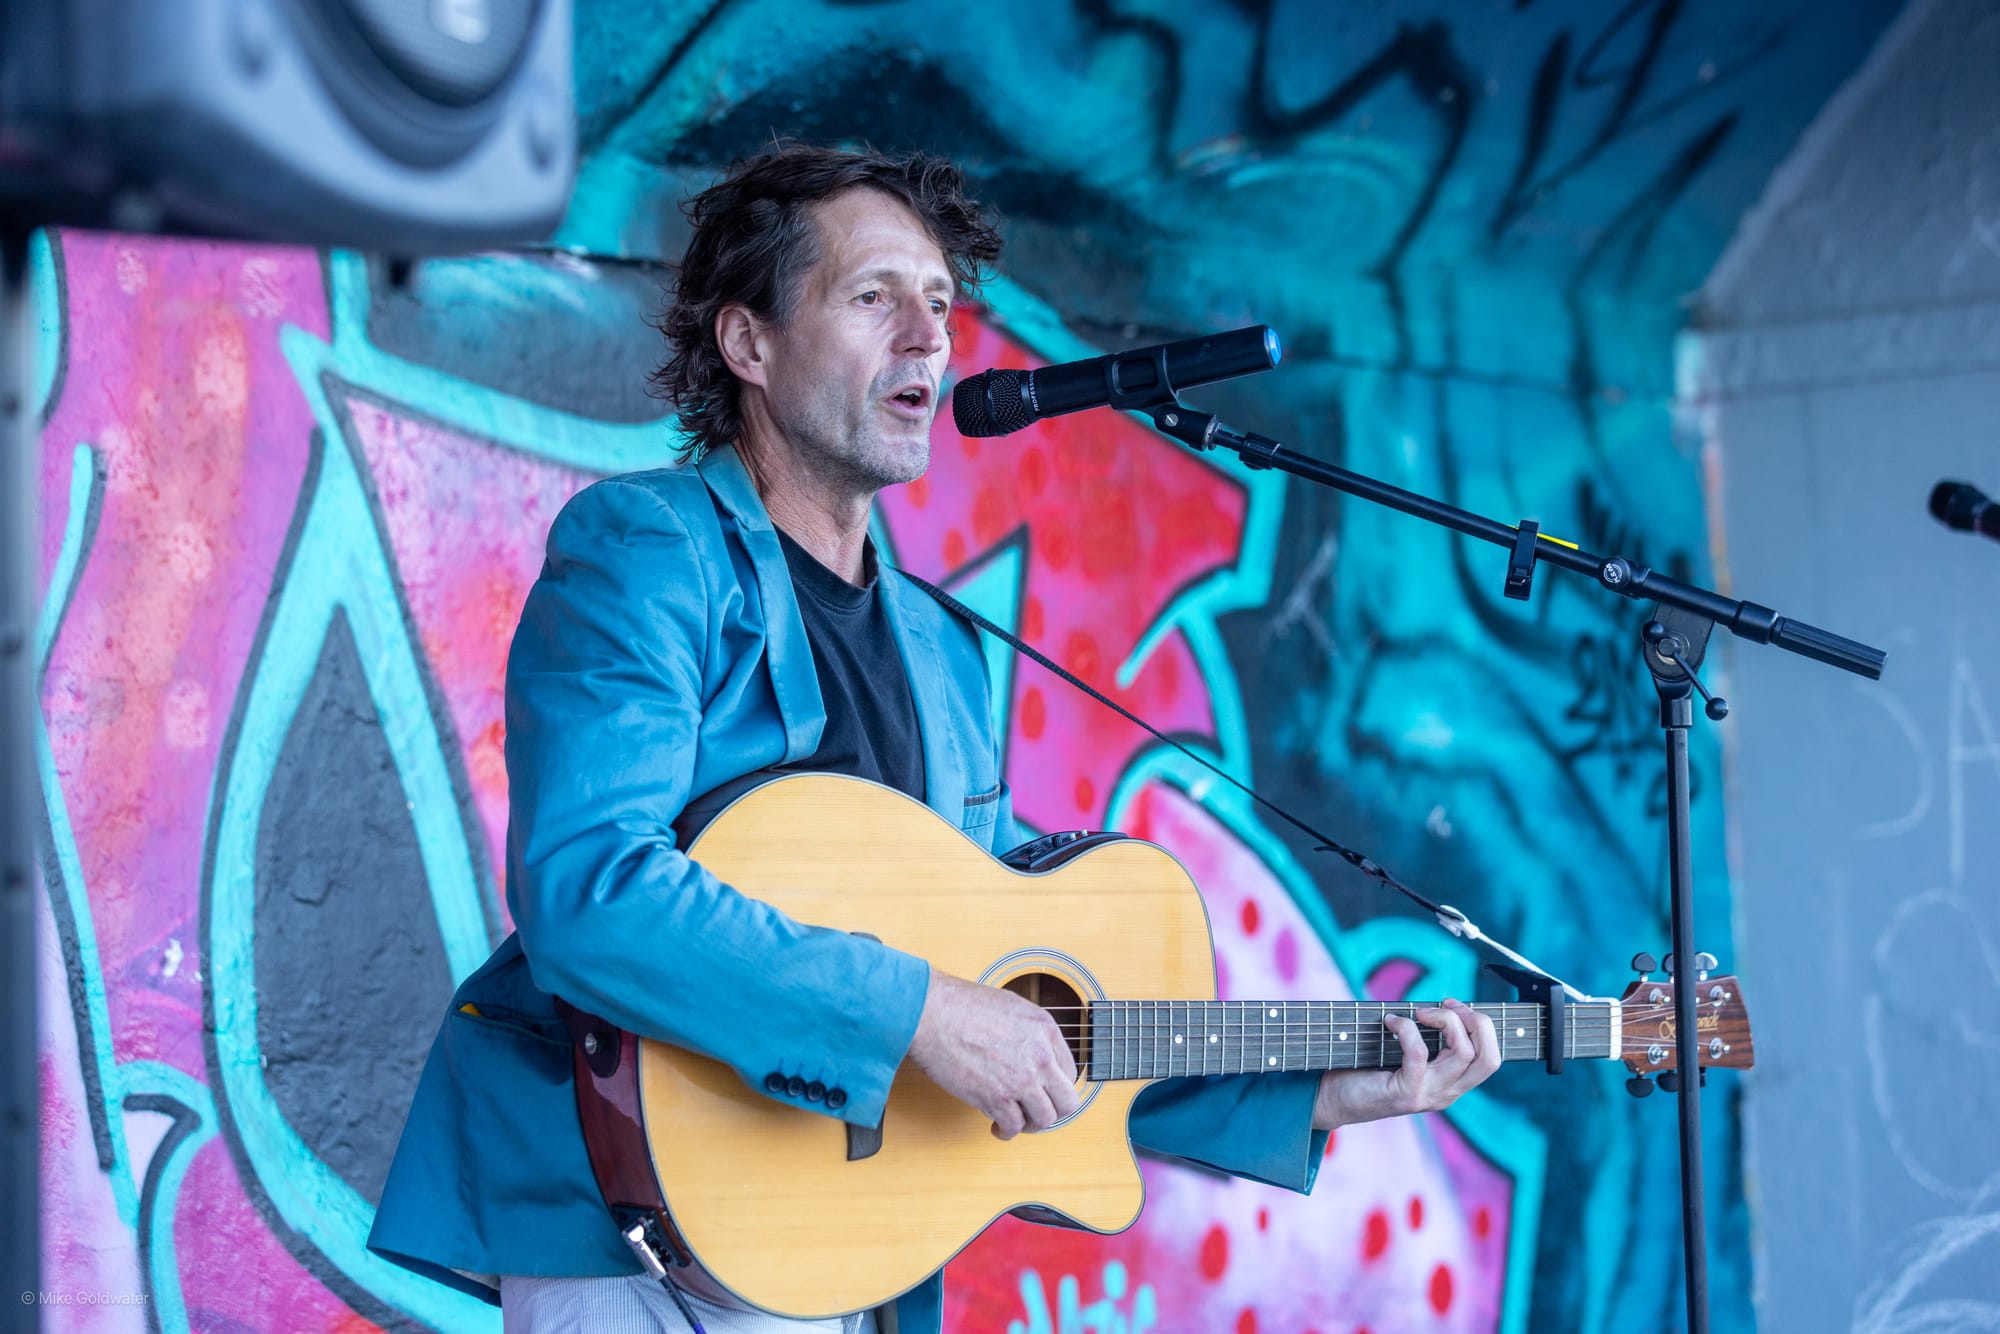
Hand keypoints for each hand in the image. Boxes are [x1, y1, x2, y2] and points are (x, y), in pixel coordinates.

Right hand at [906, 971, 1079, 1139]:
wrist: (932, 1014)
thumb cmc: (960, 1005)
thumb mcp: (1010, 1006)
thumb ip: (1029, 1031)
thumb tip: (1031, 1050)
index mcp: (1046, 1029)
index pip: (1069, 1071)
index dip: (1056, 1086)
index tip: (1044, 1091)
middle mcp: (1041, 1056)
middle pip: (1067, 1101)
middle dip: (1054, 1111)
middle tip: (1038, 1112)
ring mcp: (1021, 1079)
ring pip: (1045, 1119)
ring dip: (1031, 1125)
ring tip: (1017, 1121)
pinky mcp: (997, 1098)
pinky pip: (1013, 1127)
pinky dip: (1006, 1132)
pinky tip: (998, 1127)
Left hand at [1312, 999, 1499, 1129]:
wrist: (1334, 1099)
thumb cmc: (1367, 1069)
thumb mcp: (1407, 1056)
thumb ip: (1429, 1040)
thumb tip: (1440, 1005)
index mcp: (1453, 1084)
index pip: (1491, 1059)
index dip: (1482, 1027)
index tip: (1455, 1005)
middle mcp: (1448, 1093)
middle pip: (1489, 1058)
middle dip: (1476, 1022)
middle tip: (1447, 1004)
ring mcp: (1429, 1096)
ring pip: (1463, 1053)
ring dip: (1443, 1020)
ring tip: (1419, 1012)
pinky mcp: (1406, 1094)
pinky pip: (1419, 1053)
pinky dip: (1407, 1028)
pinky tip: (1390, 1021)